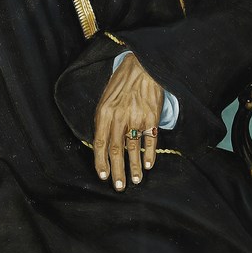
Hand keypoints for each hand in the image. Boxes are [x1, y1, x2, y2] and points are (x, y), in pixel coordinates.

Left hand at [93, 52, 162, 189]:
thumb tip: (102, 145)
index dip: (100, 162)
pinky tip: (148, 165)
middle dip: (117, 171)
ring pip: (133, 148)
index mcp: (104, 113)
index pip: (99, 143)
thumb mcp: (105, 99)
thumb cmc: (122, 84)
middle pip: (116, 150)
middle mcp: (119, 117)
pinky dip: (149, 154)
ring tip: (136, 180)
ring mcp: (136, 117)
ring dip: (134, 167)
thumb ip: (103, 121)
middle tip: (119, 186)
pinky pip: (150, 140)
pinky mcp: (152, 117)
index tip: (103, 176)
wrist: (143, 66)